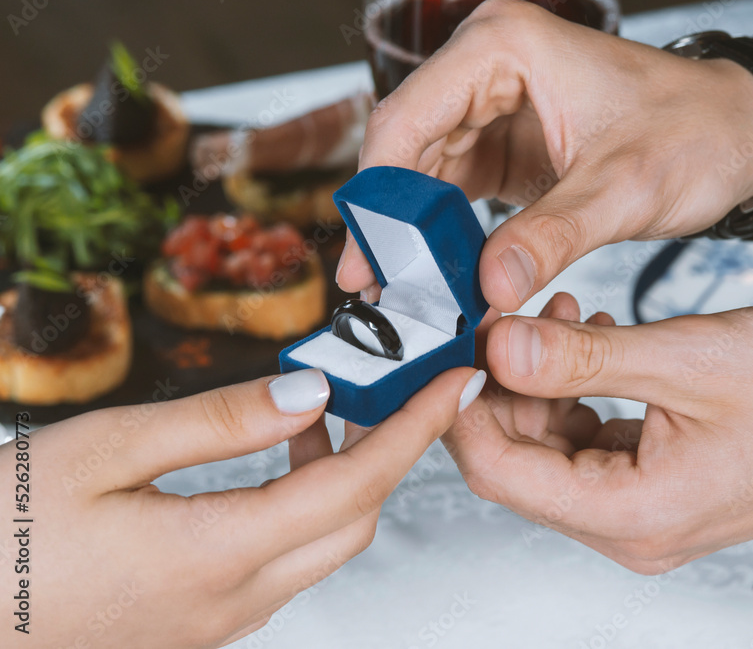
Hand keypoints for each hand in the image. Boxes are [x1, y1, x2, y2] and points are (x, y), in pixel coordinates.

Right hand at [0, 366, 483, 647]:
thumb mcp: (104, 451)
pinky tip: (274, 464)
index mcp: (214, 555)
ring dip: (344, 478)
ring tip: (324, 413)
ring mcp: (219, 621)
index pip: (354, 485)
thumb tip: (313, 394)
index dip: (414, 428)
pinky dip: (305, 508)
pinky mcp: (202, 622)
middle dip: (390, 451)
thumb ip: (220, 421)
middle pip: (355, 521)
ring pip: (324, 545)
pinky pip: (285, 561)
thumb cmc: (3, 532)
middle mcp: (233, 600)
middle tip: (393, 387)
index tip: (454, 384)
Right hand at [338, 0, 752, 310]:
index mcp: (503, 49)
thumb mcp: (626, 186)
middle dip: (391, 225)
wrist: (744, 133)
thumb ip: (555, 236)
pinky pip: (454, 194)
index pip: (405, 119)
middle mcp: (486, 70)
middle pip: (404, 150)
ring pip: (422, 177)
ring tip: (401, 299)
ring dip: (413, 237)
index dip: (379, 196)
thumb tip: (487, 290)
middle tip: (377, 296)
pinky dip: (445, 239)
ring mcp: (492, 108)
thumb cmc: (698, 132)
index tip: (369, 265)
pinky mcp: (505, 147)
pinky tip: (441, 282)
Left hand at [446, 301, 752, 573]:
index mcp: (634, 513)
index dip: (466, 405)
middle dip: (505, 385)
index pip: (500, 472)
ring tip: (561, 318)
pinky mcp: (653, 487)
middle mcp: (630, 528)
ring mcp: (641, 511)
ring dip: (542, 382)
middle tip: (513, 317)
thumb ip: (584, 359)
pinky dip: (576, 392)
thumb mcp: (688, 359)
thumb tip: (500, 348)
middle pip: (518, 463)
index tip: (463, 344)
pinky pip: (586, 443)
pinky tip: (590, 342)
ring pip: (549, 449)